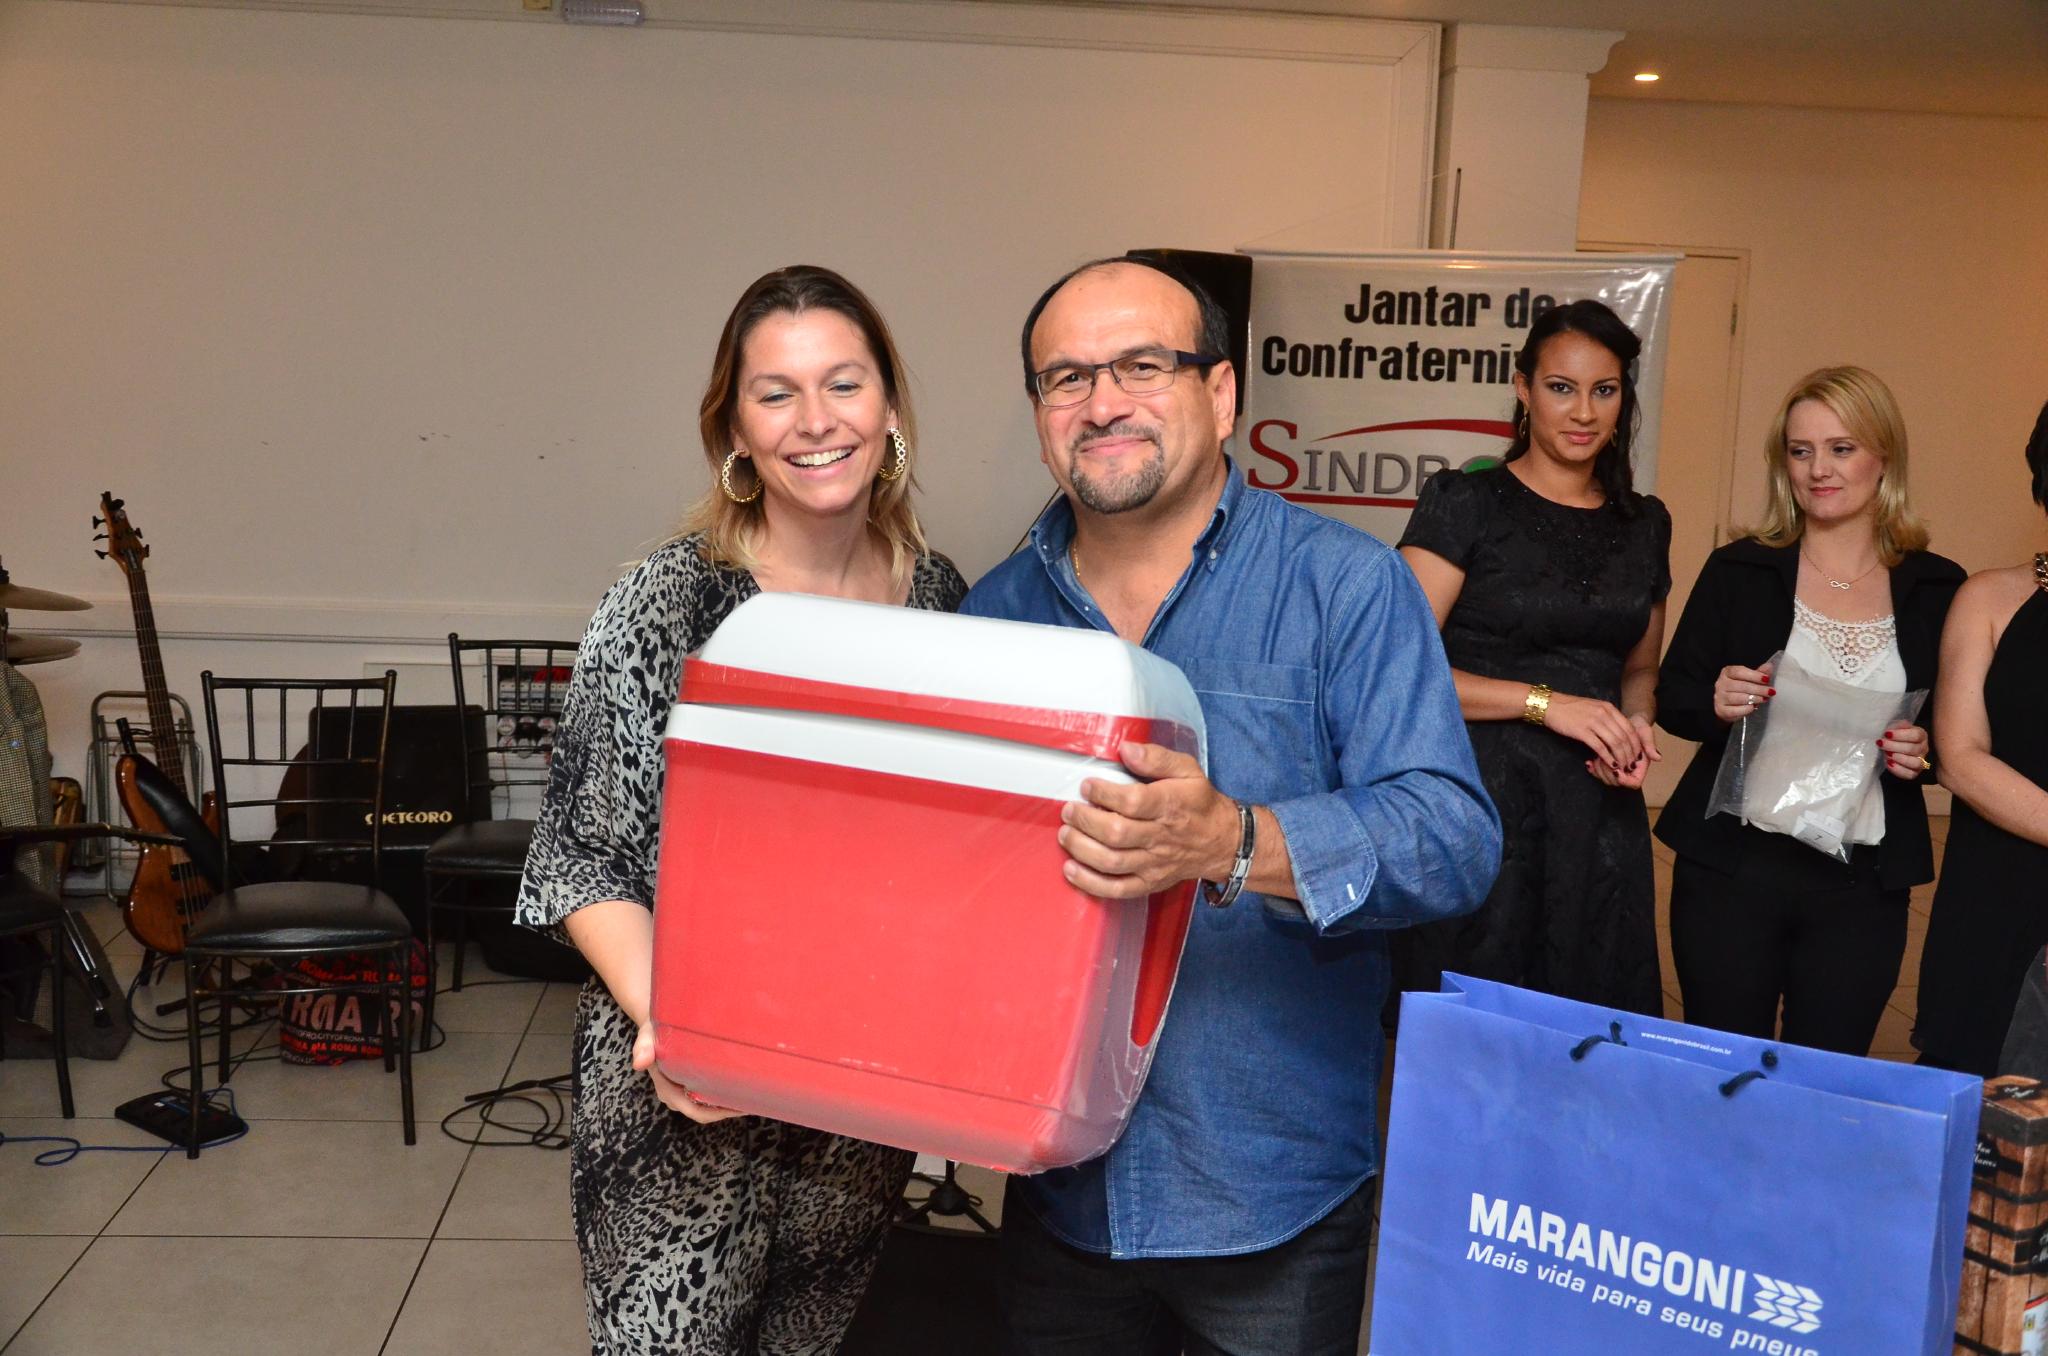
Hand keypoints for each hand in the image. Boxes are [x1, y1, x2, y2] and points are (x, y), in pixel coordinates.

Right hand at [632, 1021, 742, 1123]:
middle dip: (727, 1110)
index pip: (694, 1110)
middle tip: (751, 1102)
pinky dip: (722, 1095)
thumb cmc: (653, 1028)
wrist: (653, 1023)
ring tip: (750, 1096)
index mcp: (666, 1089)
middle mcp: (674, 1095)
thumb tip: (639, 1063)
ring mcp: (682, 1091)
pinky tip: (738, 1087)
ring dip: (726, 1104)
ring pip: (707, 1106)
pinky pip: (707, 1096)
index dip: (717, 1113)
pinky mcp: (689, 1083)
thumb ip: (643, 1047)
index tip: (738, 1107)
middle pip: (704, 1112)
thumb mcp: (647, 1034)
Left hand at [1058, 742, 1237, 899]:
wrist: (1223, 842)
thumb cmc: (1199, 803)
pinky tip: (1071, 870)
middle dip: (1085, 821)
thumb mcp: (1187, 770)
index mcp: (1170, 806)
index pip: (1133, 802)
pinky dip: (1090, 883)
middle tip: (1069, 810)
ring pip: (1112, 862)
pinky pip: (1117, 890)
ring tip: (1065, 834)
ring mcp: (1154, 864)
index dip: (1104, 794)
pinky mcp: (1150, 883)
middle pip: (1117, 834)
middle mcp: (1161, 837)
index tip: (1087, 786)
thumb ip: (1156, 757)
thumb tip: (1125, 748)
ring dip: (1082, 849)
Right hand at [1543, 693, 1645, 773]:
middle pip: (1624, 737)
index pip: (1630, 728)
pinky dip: (1608, 758)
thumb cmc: (1571, 709)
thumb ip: (1607, 718)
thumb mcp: (1594, 708)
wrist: (1551, 706)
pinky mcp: (1582, 731)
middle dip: (1630, 754)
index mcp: (1609, 708)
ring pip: (1615, 743)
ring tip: (1623, 768)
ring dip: (1621, 758)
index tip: (1637, 755)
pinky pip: (1600, 747)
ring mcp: (1593, 722)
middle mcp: (1604, 714)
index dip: (1636, 744)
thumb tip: (1618, 733)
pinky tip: (1611, 765)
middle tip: (1631, 765)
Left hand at [1584, 715, 1660, 788]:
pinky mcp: (1608, 765)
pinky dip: (1593, 770)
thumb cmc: (1637, 727)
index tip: (1615, 770)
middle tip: (1601, 760)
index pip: (1634, 783)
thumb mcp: (1645, 732)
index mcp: (1640, 766)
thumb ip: (1650, 745)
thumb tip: (1657, 758)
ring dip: (1599, 771)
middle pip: (1617, 784)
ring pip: (1606, 780)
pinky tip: (1589, 762)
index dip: (1624, 780)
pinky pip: (1599, 774)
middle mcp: (1628, 770)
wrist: (1626, 721)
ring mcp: (1618, 769)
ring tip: (1596, 758)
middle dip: (1608, 774)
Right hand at [1713, 663, 1773, 723]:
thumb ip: (1759, 673)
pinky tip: (1753, 707)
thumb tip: (1769, 666)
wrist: (1729, 706)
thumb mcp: (1750, 679)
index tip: (1767, 679)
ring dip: (1754, 699)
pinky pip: (1735, 710)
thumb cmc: (1741, 690)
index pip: (1739, 672)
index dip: (1754, 675)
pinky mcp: (1721, 710)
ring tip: (1764, 699)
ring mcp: (1719, 697)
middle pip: (1740, 685)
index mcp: (1727, 673)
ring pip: (1738, 698)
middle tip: (1770, 692)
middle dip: (1758, 689)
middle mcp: (1721, 684)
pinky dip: (1746, 709)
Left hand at [1878, 723, 1930, 780]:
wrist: (1892, 747)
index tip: (1886, 734)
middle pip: (1913, 749)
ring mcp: (1921, 762)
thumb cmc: (1895, 736)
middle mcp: (1923, 749)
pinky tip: (1889, 763)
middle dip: (1894, 746)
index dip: (1901, 735)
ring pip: (1915, 763)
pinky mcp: (1914, 772)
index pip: (1916, 735)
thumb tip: (1893, 730)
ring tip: (1887, 754)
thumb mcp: (1896, 727)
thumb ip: (1897, 726)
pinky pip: (1910, 774)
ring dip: (1899, 759)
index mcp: (1921, 735)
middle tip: (1881, 743)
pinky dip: (1898, 770)